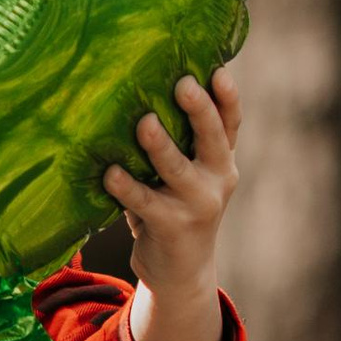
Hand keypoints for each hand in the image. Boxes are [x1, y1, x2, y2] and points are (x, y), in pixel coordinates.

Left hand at [101, 62, 241, 340]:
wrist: (179, 271)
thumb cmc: (171, 208)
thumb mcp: (183, 174)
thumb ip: (175, 143)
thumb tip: (134, 90)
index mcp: (221, 160)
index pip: (231, 122)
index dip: (227, 96)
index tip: (216, 69)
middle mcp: (217, 179)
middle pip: (214, 138)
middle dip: (199, 110)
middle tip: (183, 84)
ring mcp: (198, 205)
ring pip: (179, 169)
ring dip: (161, 146)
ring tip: (144, 123)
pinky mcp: (173, 227)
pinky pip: (145, 202)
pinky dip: (126, 187)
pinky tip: (110, 173)